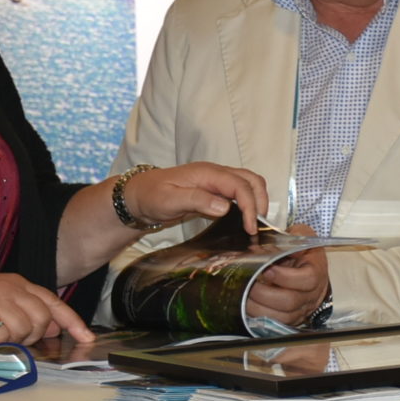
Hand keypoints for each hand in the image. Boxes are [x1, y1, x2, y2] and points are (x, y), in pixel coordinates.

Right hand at [0, 273, 91, 346]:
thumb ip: (26, 311)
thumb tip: (53, 326)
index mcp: (18, 283)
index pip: (54, 302)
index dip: (73, 321)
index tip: (86, 337)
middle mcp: (11, 286)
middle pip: (43, 318)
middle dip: (34, 335)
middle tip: (12, 337)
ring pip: (26, 327)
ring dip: (13, 339)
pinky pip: (2, 334)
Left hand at [123, 162, 267, 234]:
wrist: (138, 196)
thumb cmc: (151, 196)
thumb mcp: (170, 200)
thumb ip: (197, 200)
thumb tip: (225, 206)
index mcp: (208, 173)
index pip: (240, 185)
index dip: (250, 205)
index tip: (251, 227)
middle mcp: (215, 174)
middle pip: (251, 180)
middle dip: (260, 201)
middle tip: (258, 226)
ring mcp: (216, 183)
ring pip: (248, 185)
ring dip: (257, 201)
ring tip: (254, 224)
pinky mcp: (214, 193)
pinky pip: (238, 194)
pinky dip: (248, 205)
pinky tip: (244, 222)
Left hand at [245, 224, 329, 327]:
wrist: (311, 268)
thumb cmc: (304, 252)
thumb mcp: (301, 236)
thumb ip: (291, 236)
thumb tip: (272, 245)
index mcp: (315, 272)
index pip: (306, 280)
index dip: (285, 277)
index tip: (267, 269)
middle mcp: (310, 294)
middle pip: (290, 301)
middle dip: (265, 294)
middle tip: (249, 284)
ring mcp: (301, 309)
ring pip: (281, 317)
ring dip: (259, 308)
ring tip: (243, 296)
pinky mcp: (291, 318)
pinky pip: (275, 323)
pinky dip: (259, 317)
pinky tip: (246, 306)